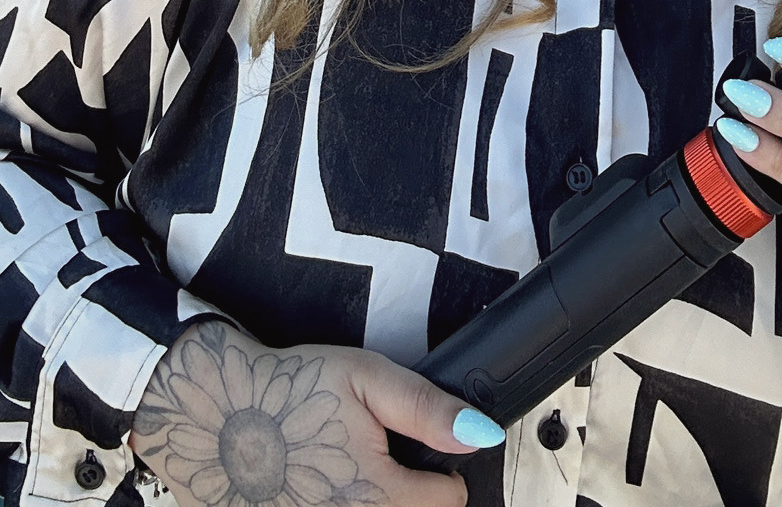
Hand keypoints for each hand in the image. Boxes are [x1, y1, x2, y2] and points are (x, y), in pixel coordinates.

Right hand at [129, 318, 504, 506]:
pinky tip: (315, 487)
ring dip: (370, 502)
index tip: (419, 455)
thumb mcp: (364, 378)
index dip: (442, 474)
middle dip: (405, 494)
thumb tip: (480, 435)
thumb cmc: (285, 390)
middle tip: (377, 461)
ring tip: (345, 472)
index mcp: (377, 496)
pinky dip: (336, 504)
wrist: (209, 413)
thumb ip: (427, 409)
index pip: (448, 503)